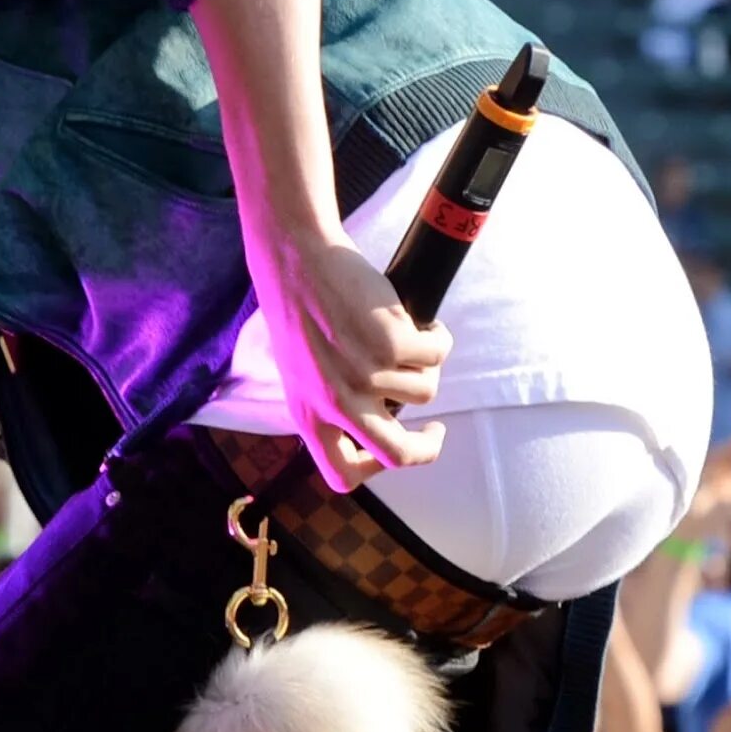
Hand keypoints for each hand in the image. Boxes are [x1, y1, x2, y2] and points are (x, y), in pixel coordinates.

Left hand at [257, 227, 450, 492]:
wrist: (294, 256)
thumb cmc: (296, 306)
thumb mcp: (299, 369)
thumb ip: (326, 401)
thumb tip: (376, 417)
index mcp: (307, 414)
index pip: (340, 474)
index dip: (372, 471)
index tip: (388, 451)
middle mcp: (337, 403)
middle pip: (396, 454)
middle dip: (426, 449)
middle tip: (436, 431)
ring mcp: (367, 376)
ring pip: (424, 391)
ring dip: (427, 368)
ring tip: (412, 341)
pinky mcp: (392, 345)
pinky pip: (435, 354)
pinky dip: (436, 339)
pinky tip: (422, 324)